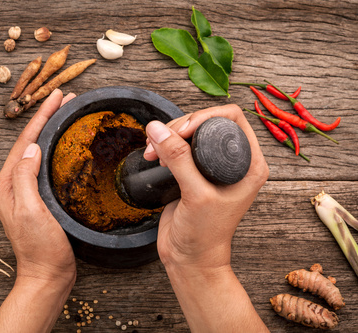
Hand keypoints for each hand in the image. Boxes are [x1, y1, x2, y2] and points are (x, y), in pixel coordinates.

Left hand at [0, 89, 76, 283]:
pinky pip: (45, 165)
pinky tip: (65, 144)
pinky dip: (55, 148)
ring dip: (51, 130)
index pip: (24, 142)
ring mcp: (25, 191)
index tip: (58, 97)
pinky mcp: (38, 197)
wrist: (48, 274)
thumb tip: (31, 147)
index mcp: (6, 184)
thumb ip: (25, 177)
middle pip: (30, 142)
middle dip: (47, 117)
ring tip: (67, 113)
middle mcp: (12, 184)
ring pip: (38, 151)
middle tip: (65, 98)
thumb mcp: (30, 210)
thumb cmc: (40, 247)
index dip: (42, 116)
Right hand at [144, 104, 268, 269]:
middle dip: (180, 127)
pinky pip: (179, 146)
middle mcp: (234, 162)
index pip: (232, 119)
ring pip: (191, 132)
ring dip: (168, 136)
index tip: (182, 131)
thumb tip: (158, 130)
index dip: (204, 117)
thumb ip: (178, 160)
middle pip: (208, 122)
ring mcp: (213, 166)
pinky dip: (164, 146)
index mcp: (250, 164)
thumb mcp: (195, 195)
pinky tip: (155, 156)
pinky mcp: (194, 172)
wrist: (189, 258)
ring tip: (153, 151)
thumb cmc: (205, 235)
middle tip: (162, 141)